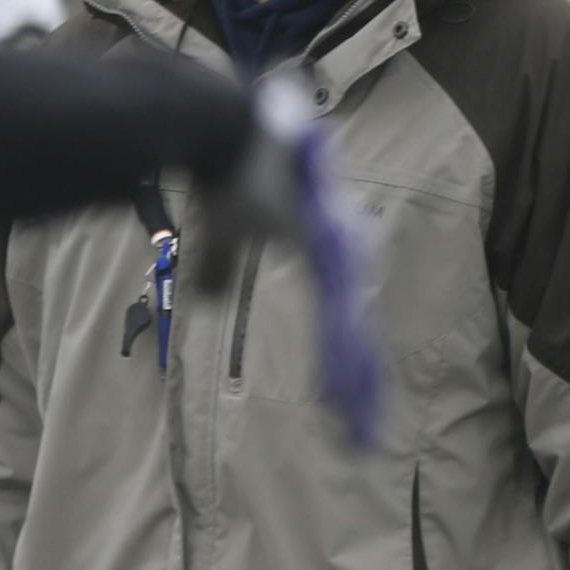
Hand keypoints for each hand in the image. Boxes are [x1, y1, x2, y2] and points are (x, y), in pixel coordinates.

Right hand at [196, 74, 380, 445]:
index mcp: (323, 251)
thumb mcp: (223, 232)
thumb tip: (206, 302)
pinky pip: (335, 318)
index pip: (340, 324)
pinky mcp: (320, 247)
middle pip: (354, 339)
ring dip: (352, 389)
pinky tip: (342, 393)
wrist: (227, 125)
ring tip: (357, 432)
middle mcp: (339, 253)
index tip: (348, 414)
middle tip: (362, 443)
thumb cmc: (227, 169)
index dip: (345, 371)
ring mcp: (334, 251)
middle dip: (358, 393)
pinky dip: (339, 361)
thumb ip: (218, 270)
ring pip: (351, 338)